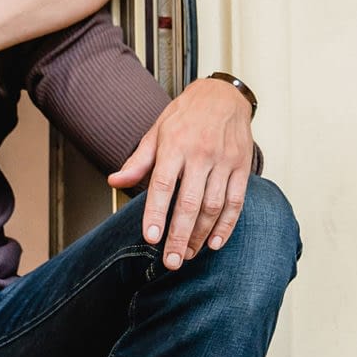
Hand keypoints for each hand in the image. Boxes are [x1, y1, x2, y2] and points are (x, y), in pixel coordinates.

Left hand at [110, 78, 256, 268]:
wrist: (223, 95)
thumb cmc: (186, 116)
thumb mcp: (156, 132)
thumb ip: (138, 161)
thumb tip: (114, 181)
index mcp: (175, 146)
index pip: (163, 185)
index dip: (156, 213)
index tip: (150, 238)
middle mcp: (200, 154)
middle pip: (189, 203)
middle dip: (180, 236)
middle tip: (172, 261)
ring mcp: (224, 161)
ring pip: (213, 206)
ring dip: (200, 235)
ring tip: (189, 254)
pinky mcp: (242, 168)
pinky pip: (235, 202)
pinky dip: (226, 226)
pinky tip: (215, 242)